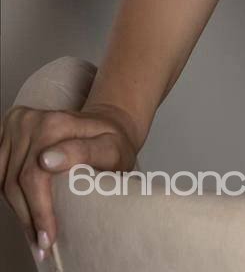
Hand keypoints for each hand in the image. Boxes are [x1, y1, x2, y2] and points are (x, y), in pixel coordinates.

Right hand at [0, 101, 140, 260]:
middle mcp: (30, 121)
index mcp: (54, 122)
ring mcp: (16, 125)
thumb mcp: (111, 148)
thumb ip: (84, 152)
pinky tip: (25, 210)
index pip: (34, 176)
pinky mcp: (7, 133)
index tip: (48, 237)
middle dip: (28, 217)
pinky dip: (10, 195)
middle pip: (16, 181)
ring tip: (34, 233)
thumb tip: (46, 161)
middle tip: (42, 244)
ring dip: (18, 209)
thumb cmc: (112, 140)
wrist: (106, 123)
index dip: (39, 211)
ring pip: (4, 180)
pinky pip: (0, 173)